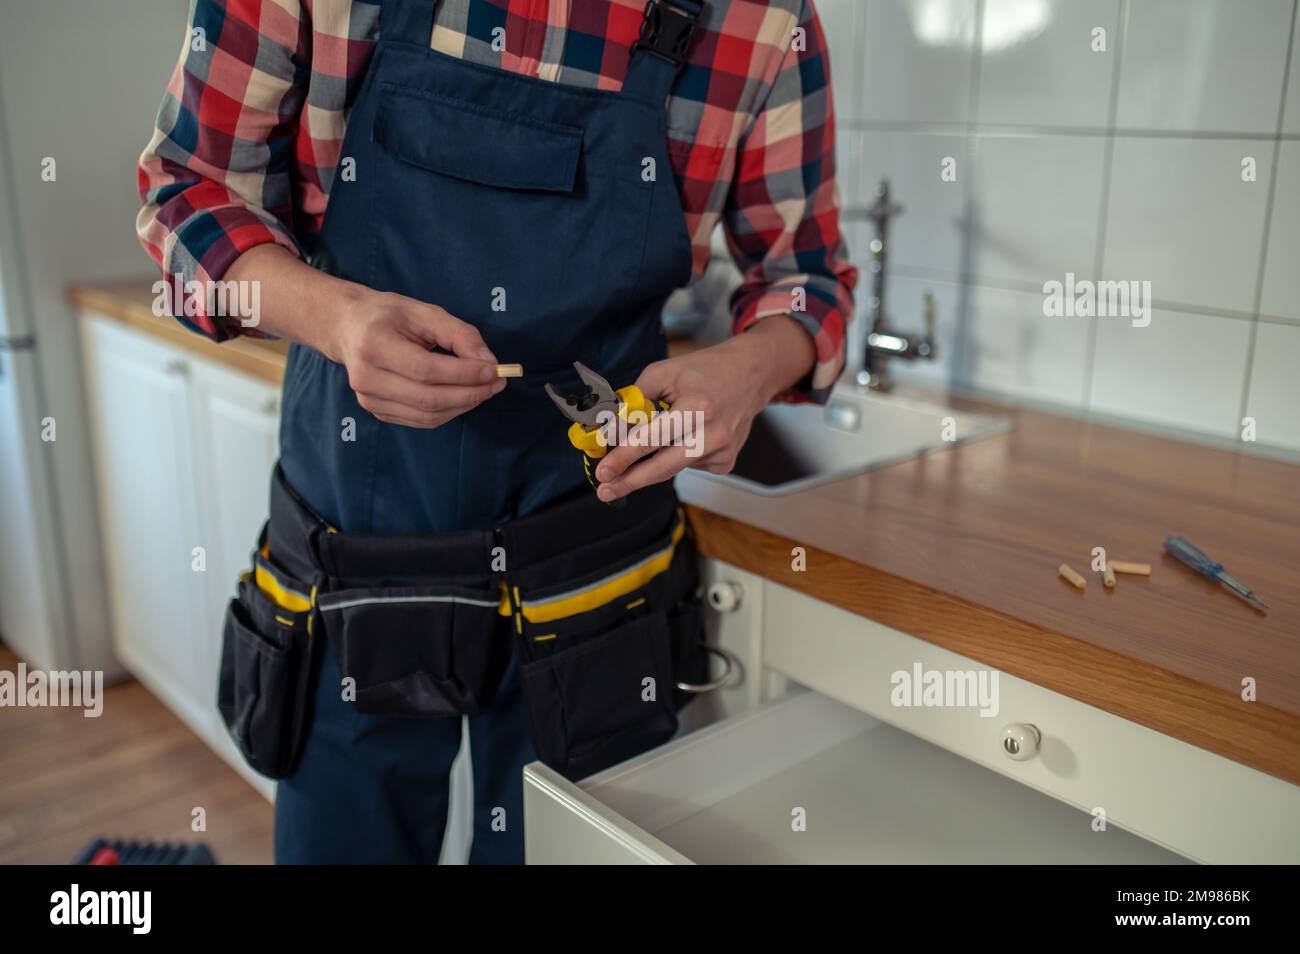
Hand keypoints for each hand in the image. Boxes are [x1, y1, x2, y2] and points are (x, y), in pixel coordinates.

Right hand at [324, 288, 504, 427]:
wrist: (348, 327)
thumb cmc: (389, 315)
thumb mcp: (425, 312)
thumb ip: (459, 334)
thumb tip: (489, 362)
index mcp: (374, 344)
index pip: (425, 369)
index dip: (463, 374)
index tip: (494, 369)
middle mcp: (365, 377)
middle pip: (428, 398)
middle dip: (470, 393)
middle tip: (497, 382)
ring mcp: (368, 399)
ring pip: (428, 415)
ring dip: (464, 405)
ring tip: (485, 389)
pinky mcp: (377, 411)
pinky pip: (421, 420)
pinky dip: (449, 411)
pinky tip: (463, 396)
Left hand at [593, 316, 815, 500]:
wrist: (749, 375)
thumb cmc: (704, 371)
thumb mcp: (663, 374)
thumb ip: (635, 403)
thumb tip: (612, 433)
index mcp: (697, 407)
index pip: (652, 439)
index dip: (624, 457)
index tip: (603, 471)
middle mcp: (713, 434)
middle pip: (663, 467)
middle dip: (630, 481)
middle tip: (605, 490)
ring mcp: (721, 452)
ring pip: (672, 468)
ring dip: (650, 465)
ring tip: (635, 459)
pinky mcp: (725, 462)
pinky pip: (688, 466)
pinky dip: (676, 455)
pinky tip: (684, 437)